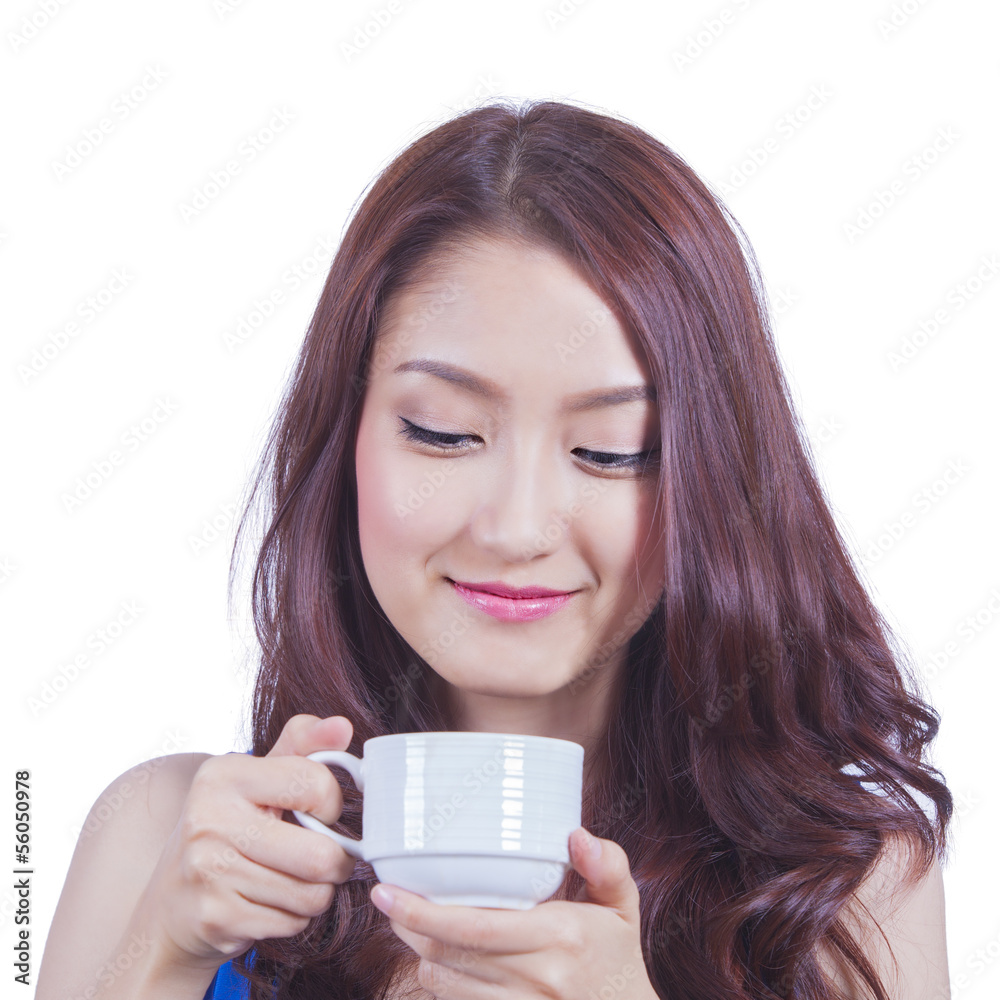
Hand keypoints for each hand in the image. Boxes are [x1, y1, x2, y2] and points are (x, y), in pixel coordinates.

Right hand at [133, 714, 358, 969]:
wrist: (172, 904)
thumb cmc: (230, 828)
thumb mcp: (259, 776)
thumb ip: (305, 744)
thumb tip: (343, 726)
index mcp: (223, 774)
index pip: (316, 785)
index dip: (332, 804)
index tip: (319, 812)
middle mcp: (210, 820)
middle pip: (320, 855)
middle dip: (336, 863)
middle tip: (324, 858)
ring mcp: (209, 871)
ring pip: (311, 895)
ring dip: (315, 894)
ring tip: (293, 879)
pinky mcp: (216, 917)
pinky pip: (291, 923)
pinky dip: (293, 918)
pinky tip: (271, 903)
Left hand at [370, 826, 658, 998]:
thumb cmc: (617, 956)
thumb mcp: (622, 905)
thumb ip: (607, 864)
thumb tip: (576, 834)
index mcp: (560, 936)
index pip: (475, 926)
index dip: (423, 911)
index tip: (388, 890)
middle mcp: (538, 977)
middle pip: (449, 954)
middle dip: (408, 925)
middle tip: (387, 898)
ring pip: (444, 984)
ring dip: (421, 954)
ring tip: (411, 923)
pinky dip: (441, 983)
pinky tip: (441, 959)